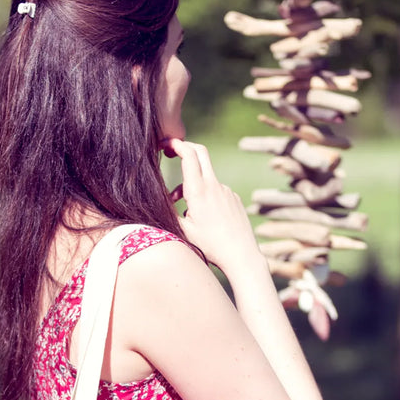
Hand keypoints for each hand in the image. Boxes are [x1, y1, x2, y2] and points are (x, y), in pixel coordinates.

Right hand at [165, 138, 262, 274]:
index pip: (188, 155)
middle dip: (185, 148)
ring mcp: (226, 191)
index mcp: (199, 191)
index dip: (176, 144)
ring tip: (184, 208)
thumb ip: (169, 212)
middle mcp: (214, 186)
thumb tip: (158, 201)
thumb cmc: (211, 246)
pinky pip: (216, 190)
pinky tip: (205, 217)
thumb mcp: (183, 231)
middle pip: (200, 152)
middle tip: (172, 152)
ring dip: (192, 184)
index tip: (165, 144)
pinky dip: (205, 195)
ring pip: (205, 177)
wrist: (241, 255)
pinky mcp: (234, 198)